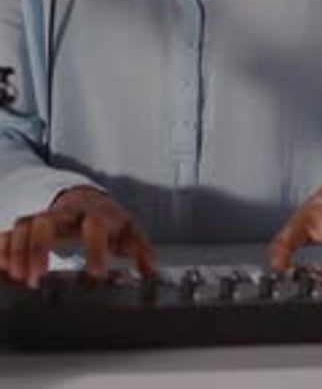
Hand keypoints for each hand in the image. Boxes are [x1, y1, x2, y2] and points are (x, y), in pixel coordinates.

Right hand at [0, 186, 154, 288]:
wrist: (86, 199)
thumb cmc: (107, 219)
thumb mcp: (128, 231)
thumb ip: (140, 250)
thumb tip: (150, 270)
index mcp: (95, 215)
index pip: (94, 225)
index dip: (95, 249)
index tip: (95, 275)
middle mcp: (67, 213)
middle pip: (47, 221)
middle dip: (39, 248)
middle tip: (36, 279)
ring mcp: (46, 217)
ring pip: (25, 225)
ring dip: (17, 251)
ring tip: (17, 277)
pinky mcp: (31, 225)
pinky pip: (11, 232)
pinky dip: (3, 247)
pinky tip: (1, 265)